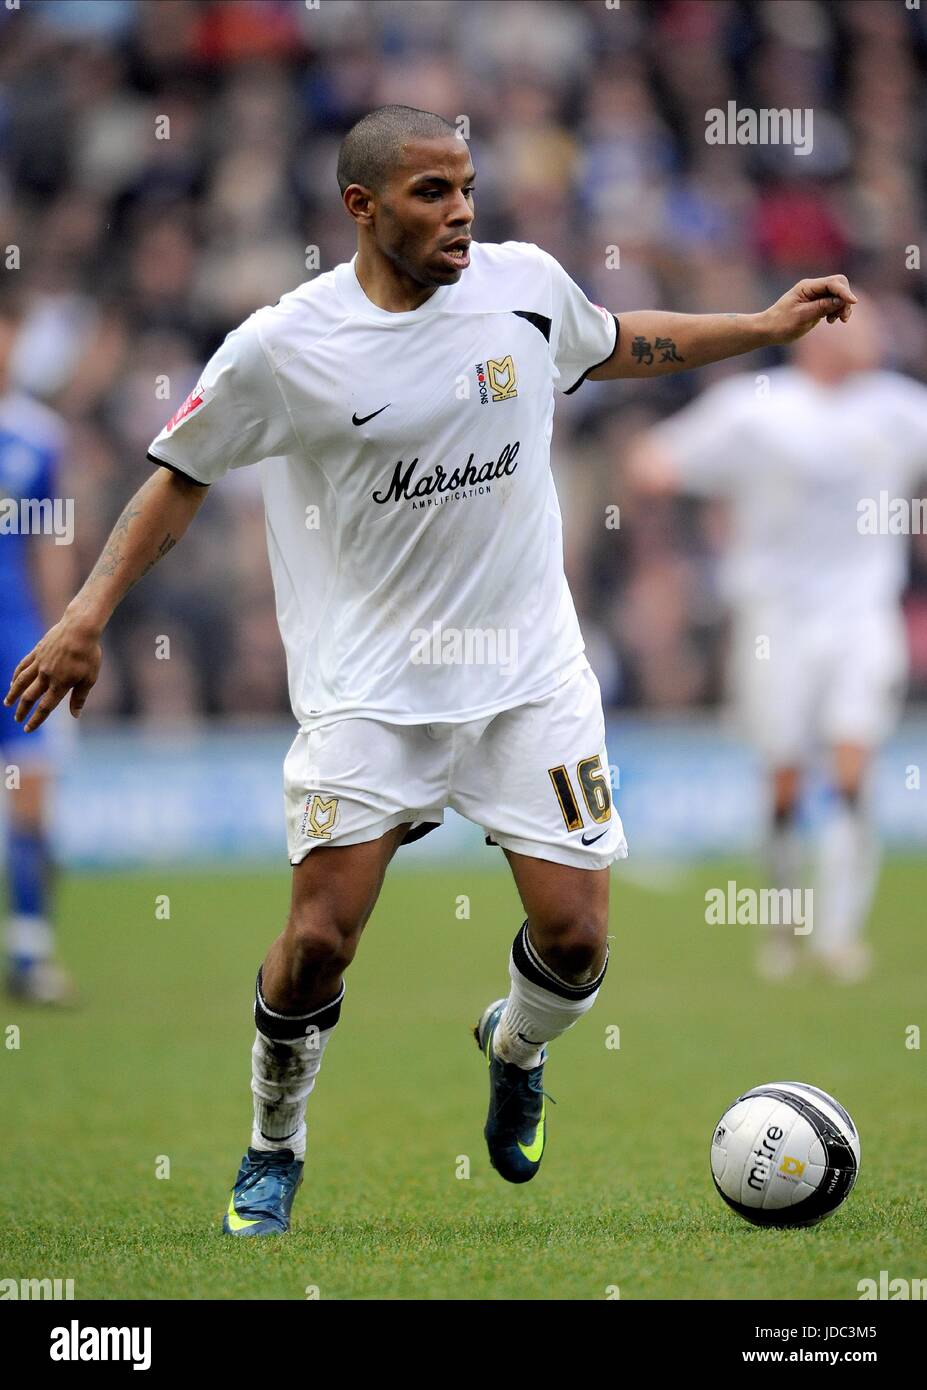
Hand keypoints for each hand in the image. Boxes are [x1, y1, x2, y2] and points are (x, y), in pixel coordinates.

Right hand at [3, 609, 102, 731]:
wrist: (80, 628)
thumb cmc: (89, 654)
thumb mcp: (89, 678)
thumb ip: (79, 698)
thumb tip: (75, 716)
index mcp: (60, 685)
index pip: (45, 708)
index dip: (35, 720)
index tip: (28, 729)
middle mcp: (46, 676)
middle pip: (29, 697)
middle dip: (22, 711)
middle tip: (17, 720)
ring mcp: (39, 663)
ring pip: (21, 682)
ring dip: (13, 694)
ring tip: (7, 704)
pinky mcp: (37, 651)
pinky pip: (22, 666)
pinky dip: (16, 676)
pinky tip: (12, 682)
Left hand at [761, 275, 857, 344]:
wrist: (768, 330)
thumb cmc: (781, 324)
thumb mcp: (802, 316)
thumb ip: (822, 306)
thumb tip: (841, 300)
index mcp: (807, 287)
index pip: (832, 283)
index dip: (844, 291)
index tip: (853, 302)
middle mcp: (813, 288)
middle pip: (839, 285)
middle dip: (844, 299)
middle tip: (842, 317)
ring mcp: (815, 295)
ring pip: (838, 294)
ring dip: (841, 307)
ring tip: (833, 321)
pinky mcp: (817, 304)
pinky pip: (834, 302)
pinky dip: (836, 310)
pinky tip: (830, 320)